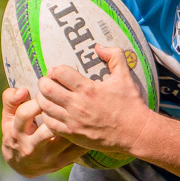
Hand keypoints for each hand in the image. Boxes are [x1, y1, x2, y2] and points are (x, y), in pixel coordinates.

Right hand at [1, 86, 86, 175]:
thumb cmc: (17, 133)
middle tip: (68, 101)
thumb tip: (23, 90)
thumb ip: (11, 100)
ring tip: (81, 110)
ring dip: (74, 124)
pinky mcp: (60, 163)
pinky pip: (76, 150)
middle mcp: (31, 147)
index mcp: (17, 132)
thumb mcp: (8, 118)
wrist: (23, 164)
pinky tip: (88, 126)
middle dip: (58, 113)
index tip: (48, 90)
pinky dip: (84, 138)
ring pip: (64, 139)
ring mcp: (46, 157)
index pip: (24, 113)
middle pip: (46, 130)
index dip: (37, 100)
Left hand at [33, 45, 151, 157]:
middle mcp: (78, 105)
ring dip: (44, 99)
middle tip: (49, 83)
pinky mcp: (72, 134)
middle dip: (45, 82)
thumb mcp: (125, 76)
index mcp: (88, 89)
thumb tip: (98, 46)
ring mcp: (73, 121)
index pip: (59, 73)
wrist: (135, 132)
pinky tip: (53, 112)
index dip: (56, 70)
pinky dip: (47, 116)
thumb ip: (114, 56)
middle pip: (46, 89)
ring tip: (49, 97)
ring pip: (44, 106)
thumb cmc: (130, 104)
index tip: (58, 72)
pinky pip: (49, 124)